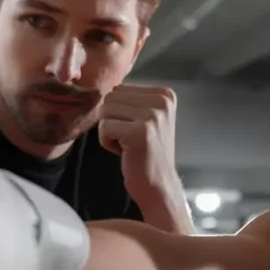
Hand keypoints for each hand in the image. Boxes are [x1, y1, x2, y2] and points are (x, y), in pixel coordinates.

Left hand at [99, 84, 178, 205]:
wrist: (158, 185)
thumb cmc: (145, 153)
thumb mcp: (145, 118)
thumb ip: (130, 99)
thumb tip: (105, 83)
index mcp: (165, 94)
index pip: (119, 89)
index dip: (119, 113)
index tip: (136, 131)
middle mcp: (162, 101)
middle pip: (110, 97)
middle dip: (112, 121)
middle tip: (130, 140)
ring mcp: (153, 115)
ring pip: (105, 111)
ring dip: (109, 132)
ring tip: (129, 145)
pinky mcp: (140, 132)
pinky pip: (104, 127)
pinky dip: (108, 143)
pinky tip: (126, 152)